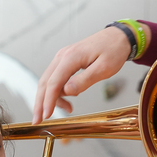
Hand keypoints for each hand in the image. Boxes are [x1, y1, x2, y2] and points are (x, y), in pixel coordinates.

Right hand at [33, 24, 148, 123]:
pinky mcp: (65, 61)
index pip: (54, 83)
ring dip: (51, 98)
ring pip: (48, 81)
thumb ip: (85, 80)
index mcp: (71, 57)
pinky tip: (68, 99)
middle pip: (44, 82)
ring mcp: (62, 57)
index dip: (48, 101)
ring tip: (67, 109)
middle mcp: (62, 56)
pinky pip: (56, 77)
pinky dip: (58, 91)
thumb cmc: (114, 51)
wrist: (118, 36)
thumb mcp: (104, 68)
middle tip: (38, 120)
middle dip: (40, 102)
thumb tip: (68, 92)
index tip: (46, 116)